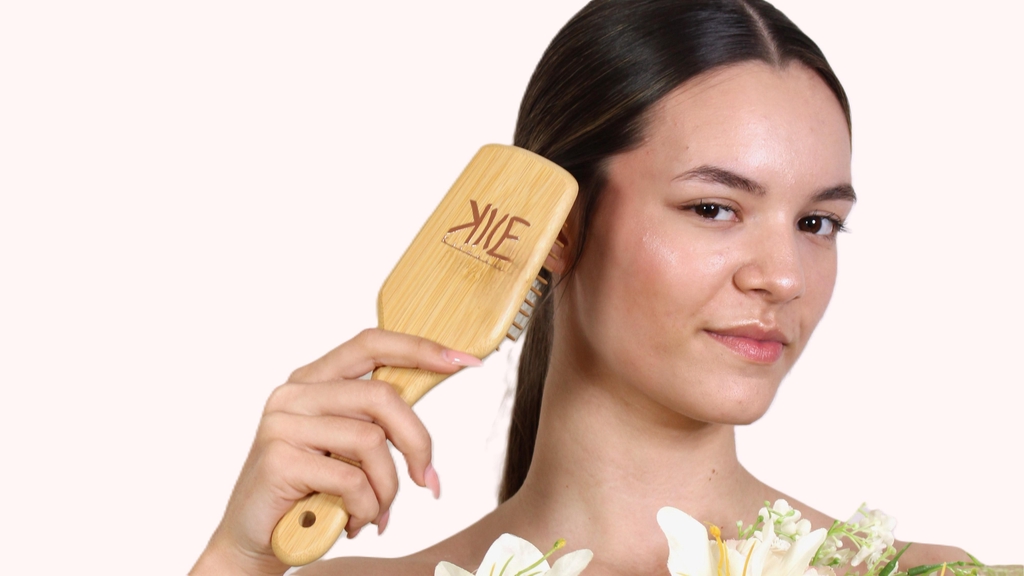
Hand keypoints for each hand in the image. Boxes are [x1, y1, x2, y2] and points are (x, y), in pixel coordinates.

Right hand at [190, 328, 481, 575]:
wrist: (253, 540)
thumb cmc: (308, 492)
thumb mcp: (345, 447)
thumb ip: (375, 419)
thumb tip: (434, 397)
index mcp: (313, 380)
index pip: (371, 344)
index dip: (420, 349)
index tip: (464, 362)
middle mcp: (295, 393)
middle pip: (383, 397)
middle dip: (418, 442)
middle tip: (427, 481)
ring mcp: (283, 423)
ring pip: (371, 443)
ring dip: (387, 489)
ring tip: (375, 512)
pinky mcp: (280, 459)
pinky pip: (351, 480)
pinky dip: (366, 508)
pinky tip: (352, 522)